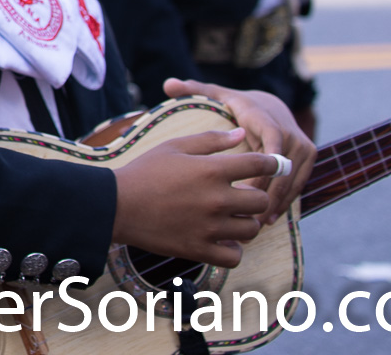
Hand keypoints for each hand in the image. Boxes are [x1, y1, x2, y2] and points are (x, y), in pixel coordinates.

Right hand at [111, 127, 278, 267]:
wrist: (117, 205)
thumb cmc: (145, 172)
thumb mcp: (175, 147)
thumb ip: (211, 140)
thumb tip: (242, 134)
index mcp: (212, 170)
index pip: (260, 164)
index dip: (273, 163)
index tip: (273, 165)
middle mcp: (217, 200)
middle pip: (261, 201)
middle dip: (256, 195)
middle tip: (242, 195)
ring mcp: (210, 228)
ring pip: (251, 229)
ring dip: (245, 222)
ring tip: (230, 217)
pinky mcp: (200, 249)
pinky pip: (235, 256)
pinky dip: (233, 249)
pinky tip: (221, 238)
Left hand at [164, 78, 315, 224]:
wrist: (270, 106)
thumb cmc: (236, 105)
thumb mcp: (218, 96)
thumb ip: (195, 91)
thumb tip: (168, 83)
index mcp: (265, 117)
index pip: (271, 138)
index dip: (264, 162)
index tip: (247, 187)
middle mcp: (290, 130)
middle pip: (283, 166)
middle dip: (266, 192)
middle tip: (246, 215)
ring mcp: (303, 146)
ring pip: (292, 179)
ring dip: (276, 203)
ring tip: (255, 225)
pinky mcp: (308, 159)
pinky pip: (298, 184)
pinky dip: (283, 202)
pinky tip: (265, 220)